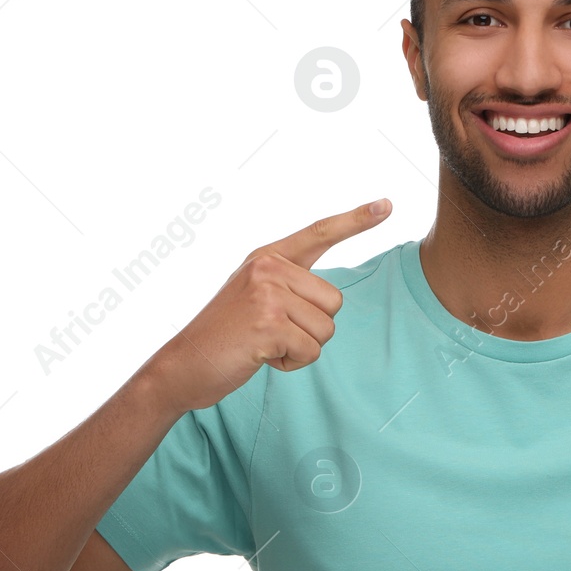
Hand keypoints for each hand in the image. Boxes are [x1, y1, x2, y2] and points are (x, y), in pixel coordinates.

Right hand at [145, 198, 391, 413]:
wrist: (183, 365)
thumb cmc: (225, 336)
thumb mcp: (253, 296)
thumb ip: (288, 286)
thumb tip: (329, 299)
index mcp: (267, 257)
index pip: (319, 232)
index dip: (356, 220)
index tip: (387, 205)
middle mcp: (268, 268)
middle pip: (334, 302)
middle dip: (311, 327)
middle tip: (270, 332)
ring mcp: (268, 294)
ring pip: (326, 329)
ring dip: (300, 347)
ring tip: (263, 343)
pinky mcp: (269, 324)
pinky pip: (311, 351)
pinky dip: (291, 363)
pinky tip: (261, 356)